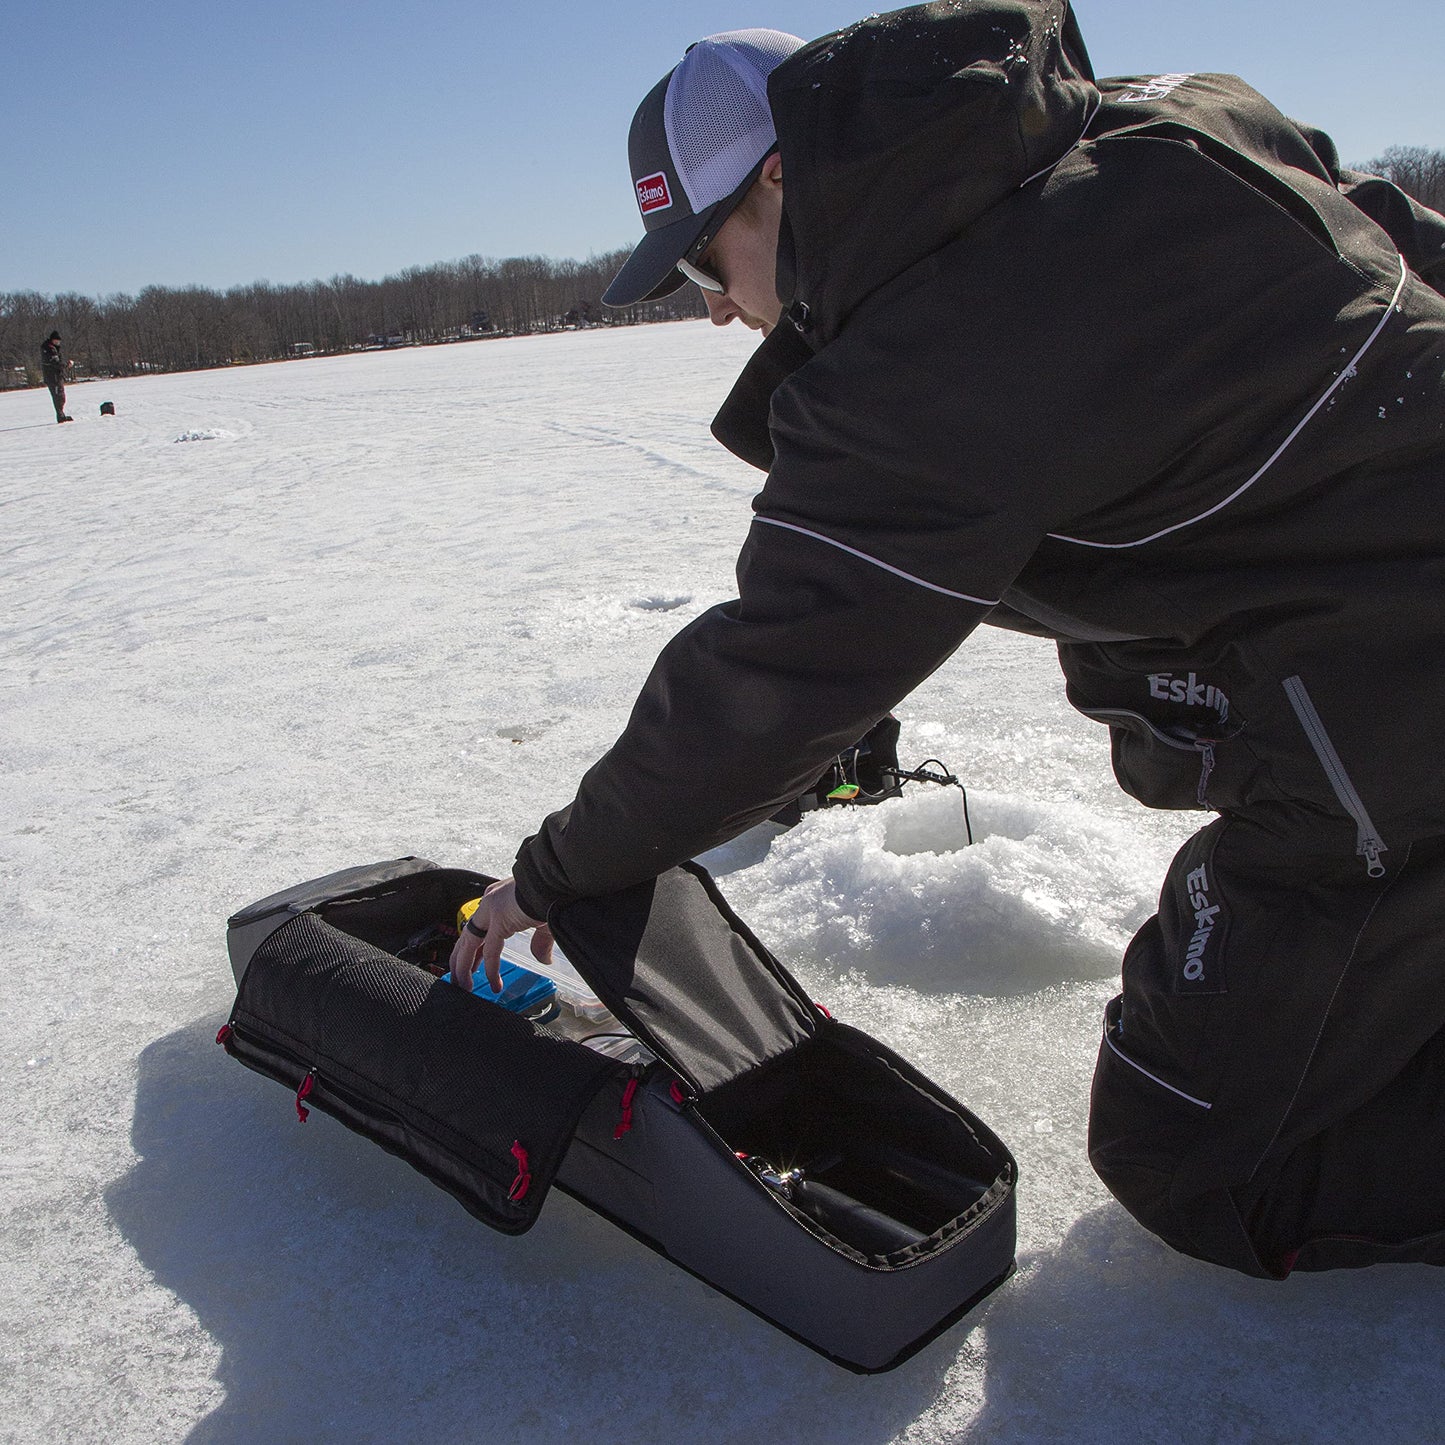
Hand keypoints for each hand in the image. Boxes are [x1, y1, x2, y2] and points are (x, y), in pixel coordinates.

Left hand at [447, 877, 548, 992]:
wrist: (556, 880)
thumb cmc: (552, 893)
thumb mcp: (544, 921)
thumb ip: (540, 941)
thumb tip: (543, 959)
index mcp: (499, 899)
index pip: (478, 928)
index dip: (473, 949)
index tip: (473, 965)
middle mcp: (490, 903)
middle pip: (467, 937)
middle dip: (462, 960)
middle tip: (460, 979)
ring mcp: (491, 910)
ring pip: (469, 944)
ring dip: (464, 967)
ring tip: (465, 986)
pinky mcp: (499, 919)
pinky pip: (490, 951)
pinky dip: (491, 969)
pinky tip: (493, 983)